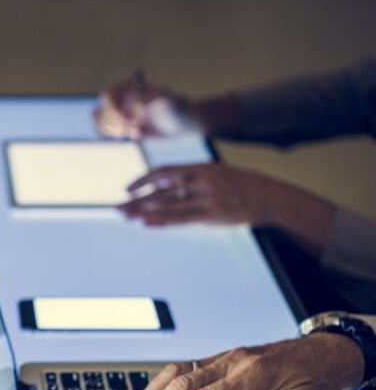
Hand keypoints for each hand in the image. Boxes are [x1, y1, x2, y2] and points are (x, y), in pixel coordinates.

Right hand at [95, 76, 194, 138]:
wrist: (181, 125)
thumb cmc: (176, 110)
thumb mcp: (169, 104)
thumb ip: (155, 100)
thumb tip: (139, 104)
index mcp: (129, 86)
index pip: (108, 95)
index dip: (113, 110)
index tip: (129, 122)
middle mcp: (120, 97)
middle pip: (102, 111)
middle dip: (117, 124)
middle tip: (138, 130)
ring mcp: (118, 111)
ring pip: (101, 122)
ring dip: (117, 131)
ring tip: (139, 132)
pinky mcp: (118, 125)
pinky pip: (105, 130)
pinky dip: (116, 135)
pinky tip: (136, 135)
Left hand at [119, 163, 336, 253]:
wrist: (273, 198)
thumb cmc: (244, 187)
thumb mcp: (219, 174)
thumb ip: (194, 178)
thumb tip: (169, 184)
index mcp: (202, 167)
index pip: (165, 171)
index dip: (144, 179)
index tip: (128, 187)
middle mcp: (202, 180)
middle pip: (161, 190)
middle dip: (137, 200)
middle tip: (116, 207)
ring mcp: (208, 197)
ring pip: (168, 204)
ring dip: (143, 211)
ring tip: (125, 216)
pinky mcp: (213, 215)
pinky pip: (182, 218)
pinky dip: (162, 220)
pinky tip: (145, 222)